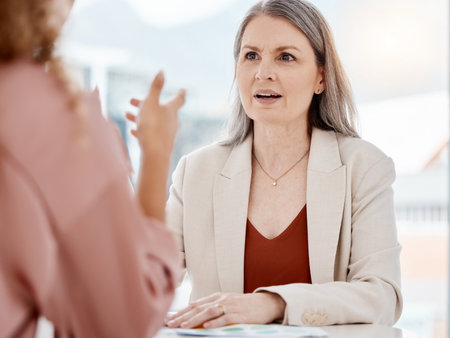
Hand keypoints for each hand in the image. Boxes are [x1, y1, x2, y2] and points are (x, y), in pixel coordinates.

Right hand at [125, 71, 185, 158]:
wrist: (155, 155)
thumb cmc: (152, 127)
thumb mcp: (150, 103)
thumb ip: (155, 88)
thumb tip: (162, 71)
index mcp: (171, 110)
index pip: (179, 98)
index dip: (180, 93)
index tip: (182, 90)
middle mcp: (173, 121)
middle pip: (161, 109)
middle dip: (147, 104)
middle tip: (132, 101)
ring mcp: (168, 133)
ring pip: (154, 121)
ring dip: (141, 116)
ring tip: (127, 115)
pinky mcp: (162, 144)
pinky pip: (152, 134)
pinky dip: (143, 129)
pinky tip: (134, 131)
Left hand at [166, 292, 285, 328]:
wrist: (266, 303)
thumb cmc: (244, 306)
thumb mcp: (227, 303)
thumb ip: (212, 307)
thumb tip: (194, 314)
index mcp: (217, 297)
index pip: (195, 304)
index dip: (181, 311)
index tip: (168, 318)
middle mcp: (221, 299)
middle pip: (198, 308)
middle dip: (183, 316)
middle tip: (170, 324)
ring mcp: (230, 306)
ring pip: (209, 312)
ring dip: (195, 319)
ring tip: (183, 326)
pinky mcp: (240, 315)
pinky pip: (225, 318)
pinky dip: (215, 322)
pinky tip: (206, 327)